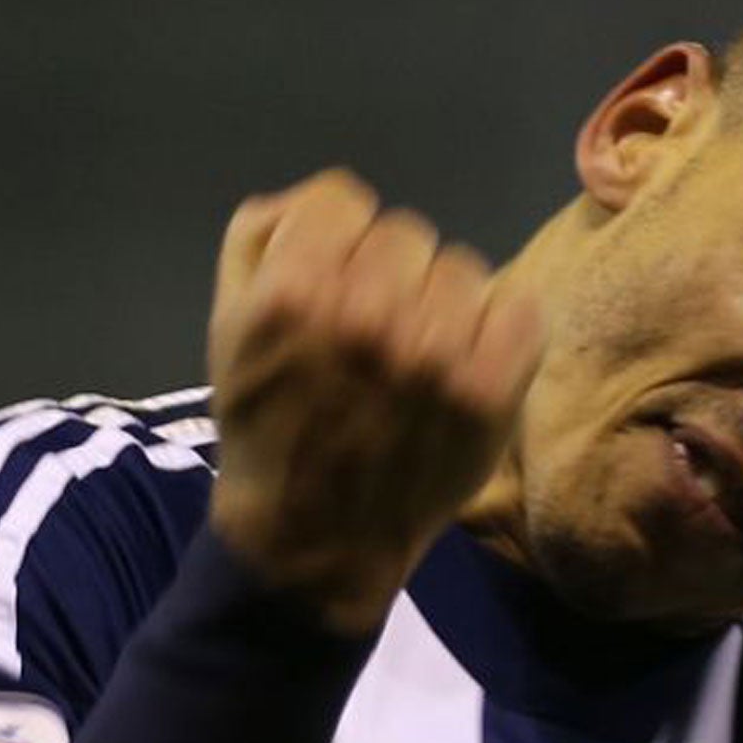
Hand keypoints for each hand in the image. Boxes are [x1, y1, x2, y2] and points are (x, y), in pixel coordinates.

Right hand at [207, 169, 543, 632]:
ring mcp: (436, 354)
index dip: (336, 239)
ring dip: (443, 305)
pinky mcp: (491, 391)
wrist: (315, 542)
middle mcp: (365, 314)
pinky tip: (466, 368)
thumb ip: (258, 241)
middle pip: (404, 234)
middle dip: (388, 275)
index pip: (343, 200)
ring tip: (420, 359)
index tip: (334, 285)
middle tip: (375, 336)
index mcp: (292, 291)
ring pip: (461, 269)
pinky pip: (517, 308)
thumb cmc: (269, 431)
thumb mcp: (226, 328)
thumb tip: (309, 200)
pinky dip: (498, 332)